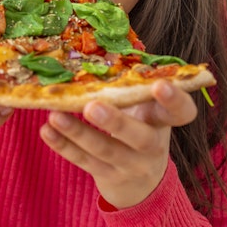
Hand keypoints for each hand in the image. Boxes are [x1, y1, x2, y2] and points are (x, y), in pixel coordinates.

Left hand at [39, 80, 197, 208]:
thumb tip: (106, 43)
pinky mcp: (107, 176)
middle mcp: (152, 145)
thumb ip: (131, 84)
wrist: (140, 183)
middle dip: (115, 122)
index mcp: (163, 120)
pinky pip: (83, 161)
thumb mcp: (144, 108)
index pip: (181, 112)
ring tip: (55, 116)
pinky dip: (63, 146)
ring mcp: (130, 165)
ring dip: (79, 133)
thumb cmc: (140, 127)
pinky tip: (46, 131)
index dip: (175, 100)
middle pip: (139, 137)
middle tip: (92, 106)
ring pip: (105, 151)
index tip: (160, 85)